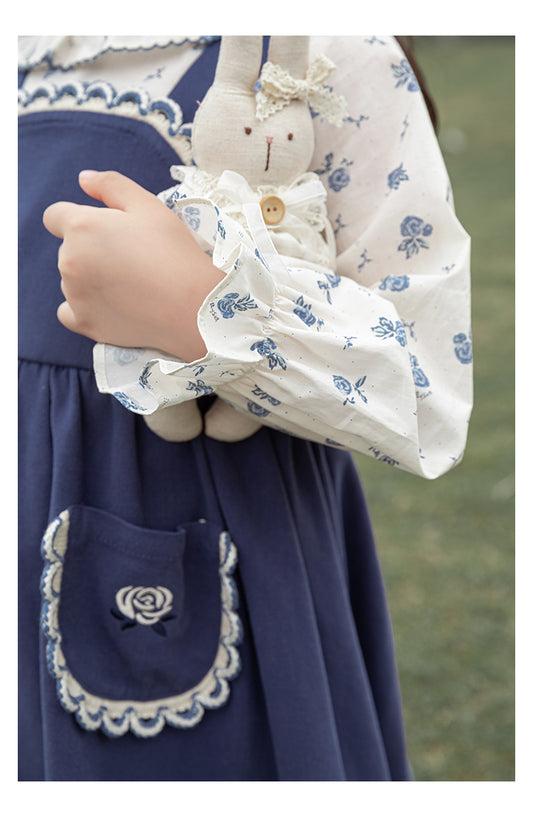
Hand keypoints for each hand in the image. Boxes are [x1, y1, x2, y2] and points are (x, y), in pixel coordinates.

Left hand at [42, 170, 223, 361]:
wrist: (192, 307)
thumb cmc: (174, 252)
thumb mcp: (149, 206)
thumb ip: (111, 185)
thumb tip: (83, 179)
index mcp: (81, 227)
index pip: (55, 216)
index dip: (78, 220)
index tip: (105, 231)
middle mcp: (68, 261)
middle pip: (68, 250)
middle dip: (90, 250)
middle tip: (131, 259)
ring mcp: (74, 295)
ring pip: (71, 280)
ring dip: (89, 279)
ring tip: (130, 285)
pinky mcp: (84, 323)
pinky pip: (68, 312)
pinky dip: (83, 308)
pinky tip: (110, 306)